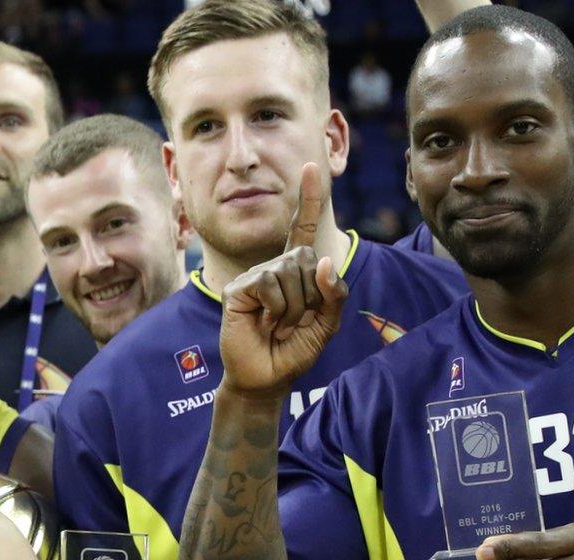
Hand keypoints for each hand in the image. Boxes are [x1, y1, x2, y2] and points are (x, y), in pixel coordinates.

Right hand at [217, 162, 346, 400]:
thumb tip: (326, 262)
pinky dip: (276, 308)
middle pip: (307, 259)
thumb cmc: (293, 351)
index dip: (309, 199)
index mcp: (296, 273)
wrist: (265, 379)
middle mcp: (274, 268)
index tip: (312, 167)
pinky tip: (264, 323)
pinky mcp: (239, 289)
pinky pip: (270, 283)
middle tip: (294, 322)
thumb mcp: (326, 325)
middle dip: (311, 295)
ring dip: (294, 307)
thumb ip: (334, 295)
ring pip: (290, 272)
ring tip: (278, 325)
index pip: (303, 230)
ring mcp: (255, 277)